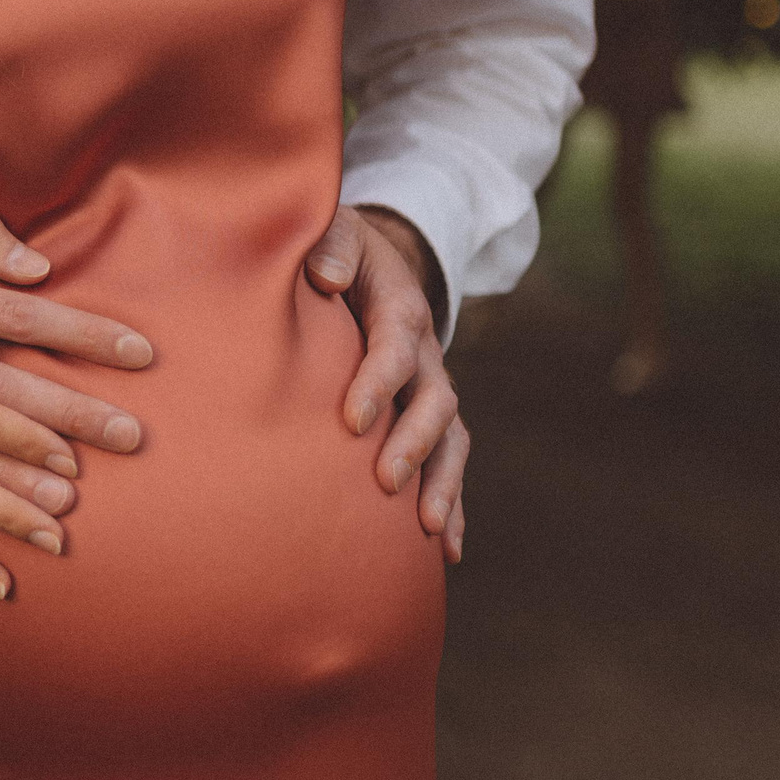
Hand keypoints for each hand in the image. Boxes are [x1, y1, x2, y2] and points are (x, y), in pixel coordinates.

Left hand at [304, 206, 468, 562]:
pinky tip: (446, 550)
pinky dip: (453, 503)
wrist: (371, 260)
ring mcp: (431, 389)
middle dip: (414, 443)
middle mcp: (426, 355)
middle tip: (387, 480)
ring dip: (443, 483)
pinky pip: (449, 463)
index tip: (351, 419)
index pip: (394, 348)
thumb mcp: (332, 229)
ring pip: (452, 439)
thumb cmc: (334, 250)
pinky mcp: (427, 417)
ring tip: (429, 529)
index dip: (377, 382)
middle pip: (434, 402)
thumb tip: (326, 276)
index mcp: (399, 309)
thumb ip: (329, 244)